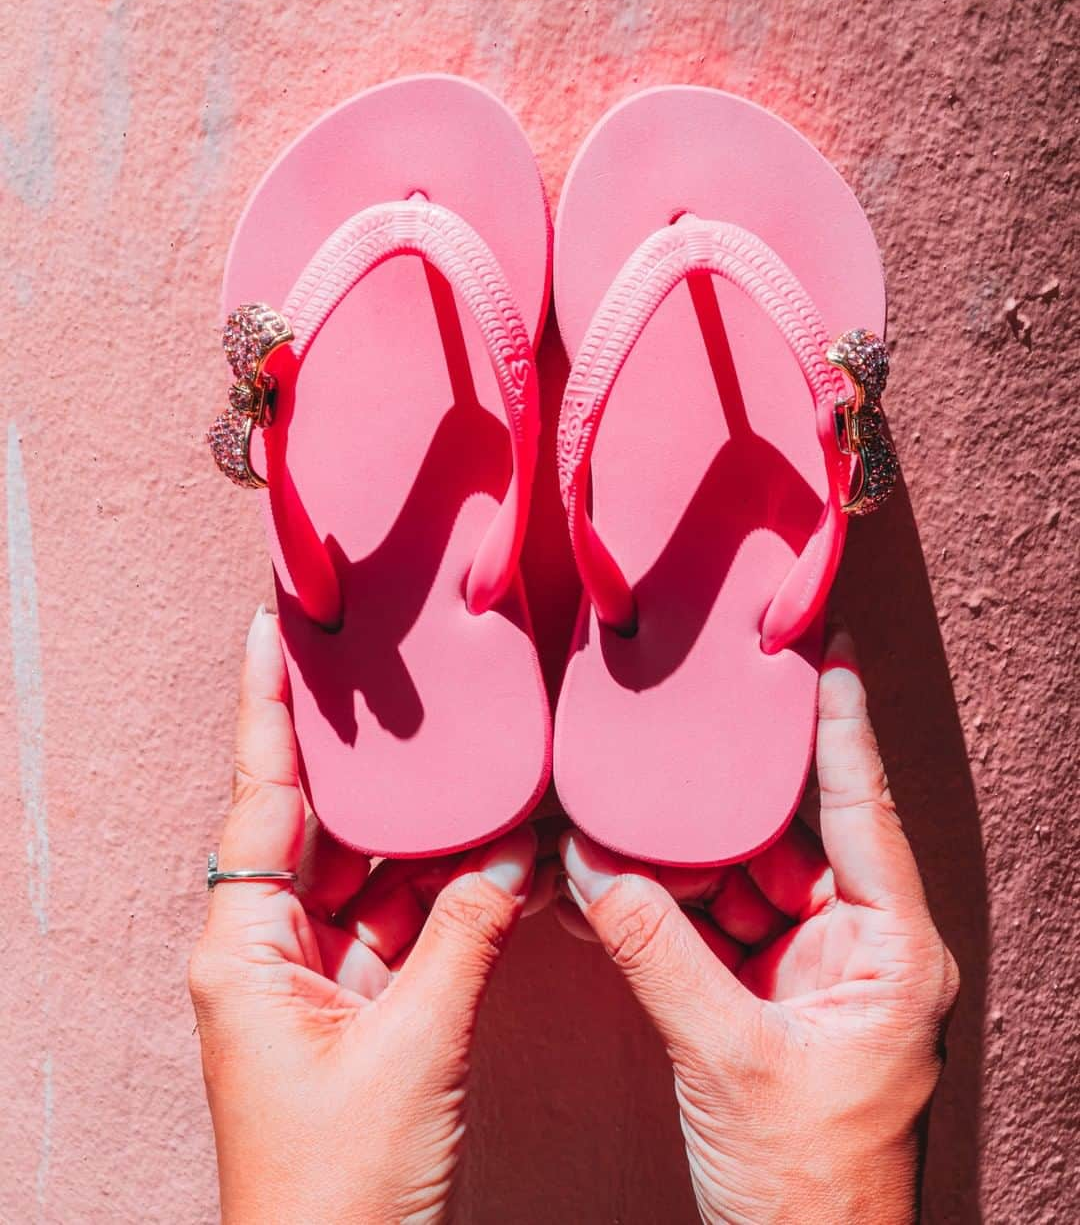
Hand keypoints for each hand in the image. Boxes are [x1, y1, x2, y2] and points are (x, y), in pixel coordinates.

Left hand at [189, 607, 537, 1224]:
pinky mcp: (354, 1010)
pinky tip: (487, 849)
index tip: (272, 630)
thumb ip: (467, 931)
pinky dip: (439, 889)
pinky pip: (395, 921)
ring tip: (465, 753)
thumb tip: (516, 850)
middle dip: (362, 758)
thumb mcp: (415, 1044)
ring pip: (364, 870)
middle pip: (316, 821)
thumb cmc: (341, 1187)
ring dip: (417, 827)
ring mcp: (312, 979)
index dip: (267, 706)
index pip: (260, 794)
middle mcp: (268, 949)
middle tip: (396, 677)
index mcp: (246, 945)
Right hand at [557, 629, 958, 1224]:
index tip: (824, 653)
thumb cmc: (810, 1189)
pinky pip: (722, 930)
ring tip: (629, 809)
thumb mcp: (727, 1060)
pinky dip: (674, 910)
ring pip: (751, 881)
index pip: (863, 811)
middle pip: (795, 837)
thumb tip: (591, 866)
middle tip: (688, 727)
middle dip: (733, 793)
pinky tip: (622, 885)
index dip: (841, 727)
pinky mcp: (776, 1002)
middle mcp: (864, 950)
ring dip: (689, 855)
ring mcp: (819, 976)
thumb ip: (656, 952)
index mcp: (894, 952)